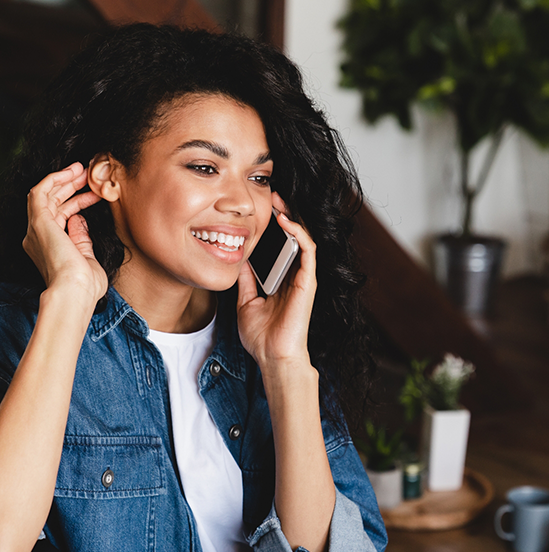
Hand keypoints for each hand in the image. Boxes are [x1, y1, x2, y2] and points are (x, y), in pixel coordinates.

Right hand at [23, 162, 106, 309]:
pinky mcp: (39, 222)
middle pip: (52, 204)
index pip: (61, 218)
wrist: (75, 291)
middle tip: (88, 176)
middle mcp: (38, 238)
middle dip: (70, 188)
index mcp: (48, 248)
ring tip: (82, 170)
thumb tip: (79, 220)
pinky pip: (40, 192)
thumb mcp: (86, 258)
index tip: (94, 195)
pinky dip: (54, 179)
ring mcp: (36, 229)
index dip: (77, 203)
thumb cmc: (85, 285)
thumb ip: (82, 239)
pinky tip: (71, 172)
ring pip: (45, 195)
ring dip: (63, 180)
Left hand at [236, 192, 315, 371]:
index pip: (281, 245)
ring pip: (303, 239)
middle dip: (284, 213)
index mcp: (281, 280)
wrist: (272, 357)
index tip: (259, 209)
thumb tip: (238, 259)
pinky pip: (308, 251)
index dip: (273, 226)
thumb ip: (246, 280)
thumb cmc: (262, 337)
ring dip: (292, 217)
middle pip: (294, 238)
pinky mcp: (308, 281)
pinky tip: (286, 221)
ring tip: (279, 200)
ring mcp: (303, 278)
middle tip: (271, 195)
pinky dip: (299, 233)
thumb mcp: (245, 302)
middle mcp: (294, 276)